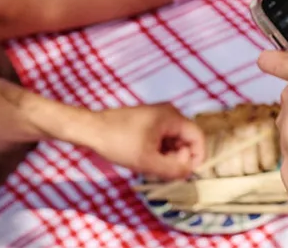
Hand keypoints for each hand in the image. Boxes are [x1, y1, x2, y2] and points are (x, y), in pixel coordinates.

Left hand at [84, 104, 204, 179]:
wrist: (89, 129)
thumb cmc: (118, 142)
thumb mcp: (147, 160)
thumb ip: (173, 169)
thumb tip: (189, 171)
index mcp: (172, 117)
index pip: (198, 137)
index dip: (196, 158)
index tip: (184, 173)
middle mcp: (168, 113)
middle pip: (186, 139)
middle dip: (179, 158)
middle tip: (163, 172)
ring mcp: (157, 116)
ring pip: (173, 141)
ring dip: (167, 156)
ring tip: (151, 167)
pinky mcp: (147, 121)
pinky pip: (162, 138)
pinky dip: (158, 151)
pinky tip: (145, 160)